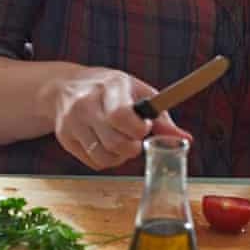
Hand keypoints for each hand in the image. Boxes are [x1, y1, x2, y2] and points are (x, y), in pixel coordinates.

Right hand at [52, 68, 191, 170]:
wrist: (64, 87)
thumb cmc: (109, 89)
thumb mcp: (137, 92)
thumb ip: (161, 119)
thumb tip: (185, 140)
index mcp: (110, 87)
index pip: (121, 116)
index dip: (138, 130)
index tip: (144, 128)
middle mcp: (86, 103)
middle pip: (115, 142)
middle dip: (132, 147)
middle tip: (135, 139)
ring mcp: (71, 122)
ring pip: (104, 157)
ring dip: (120, 157)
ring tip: (121, 143)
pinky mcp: (64, 138)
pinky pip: (93, 162)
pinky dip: (105, 160)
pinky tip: (105, 145)